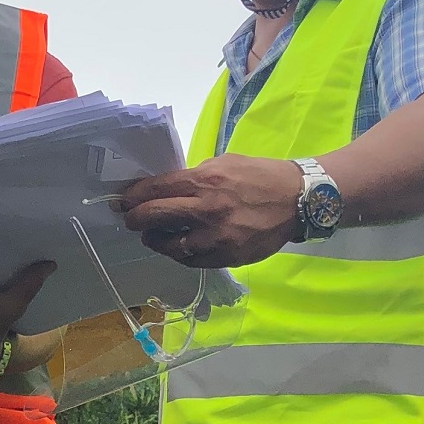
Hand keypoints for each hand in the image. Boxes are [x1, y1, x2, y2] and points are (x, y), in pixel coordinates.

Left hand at [115, 154, 301, 268]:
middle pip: (155, 217)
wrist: (298, 200)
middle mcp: (207, 209)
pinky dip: (181, 254)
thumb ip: (196, 177)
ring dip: (156, 242)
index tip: (124, 202)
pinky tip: (178, 248)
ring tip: (152, 237)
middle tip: (131, 221)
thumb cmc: (261, 176)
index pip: (157, 189)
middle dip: (136, 220)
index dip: (135, 197)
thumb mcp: (226, 163)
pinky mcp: (227, 256)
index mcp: (205, 180)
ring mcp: (216, 237)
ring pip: (171, 245)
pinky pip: (192, 260)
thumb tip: (168, 188)